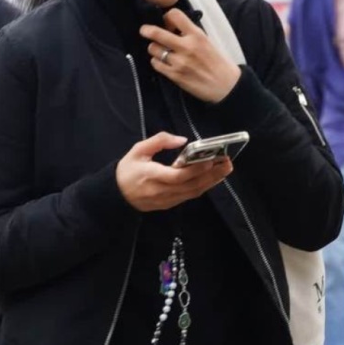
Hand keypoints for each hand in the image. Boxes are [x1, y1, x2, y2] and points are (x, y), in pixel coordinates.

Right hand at [116, 132, 233, 211]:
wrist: (116, 194)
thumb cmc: (127, 170)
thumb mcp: (138, 150)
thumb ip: (159, 141)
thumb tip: (182, 140)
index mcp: (152, 176)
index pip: (178, 176)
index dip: (196, 169)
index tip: (211, 159)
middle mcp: (161, 191)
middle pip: (191, 185)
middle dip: (212, 174)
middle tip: (228, 163)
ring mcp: (166, 200)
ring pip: (193, 192)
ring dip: (211, 181)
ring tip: (225, 169)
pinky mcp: (169, 204)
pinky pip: (189, 196)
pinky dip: (203, 187)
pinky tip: (212, 178)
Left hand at [140, 8, 241, 102]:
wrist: (226, 85)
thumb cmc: (217, 62)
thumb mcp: (207, 41)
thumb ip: (190, 34)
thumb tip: (171, 27)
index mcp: (197, 35)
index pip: (175, 15)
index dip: (166, 17)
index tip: (166, 22)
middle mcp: (186, 46)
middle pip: (157, 33)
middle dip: (147, 30)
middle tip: (144, 30)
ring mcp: (179, 61)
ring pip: (153, 49)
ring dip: (154, 48)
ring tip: (160, 50)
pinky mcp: (174, 75)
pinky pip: (155, 63)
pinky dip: (156, 62)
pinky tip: (163, 62)